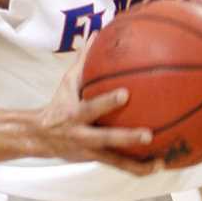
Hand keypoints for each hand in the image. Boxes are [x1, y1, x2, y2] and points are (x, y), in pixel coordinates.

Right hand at [33, 36, 159, 174]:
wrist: (39, 137)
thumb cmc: (59, 104)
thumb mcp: (67, 83)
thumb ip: (83, 60)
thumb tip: (96, 33)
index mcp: (75, 114)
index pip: (92, 107)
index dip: (107, 102)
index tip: (126, 94)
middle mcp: (83, 135)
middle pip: (106, 139)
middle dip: (126, 138)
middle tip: (149, 135)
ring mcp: (91, 152)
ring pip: (117, 161)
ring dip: (139, 164)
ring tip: (162, 162)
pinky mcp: (97, 161)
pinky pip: (121, 166)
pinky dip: (140, 167)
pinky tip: (160, 165)